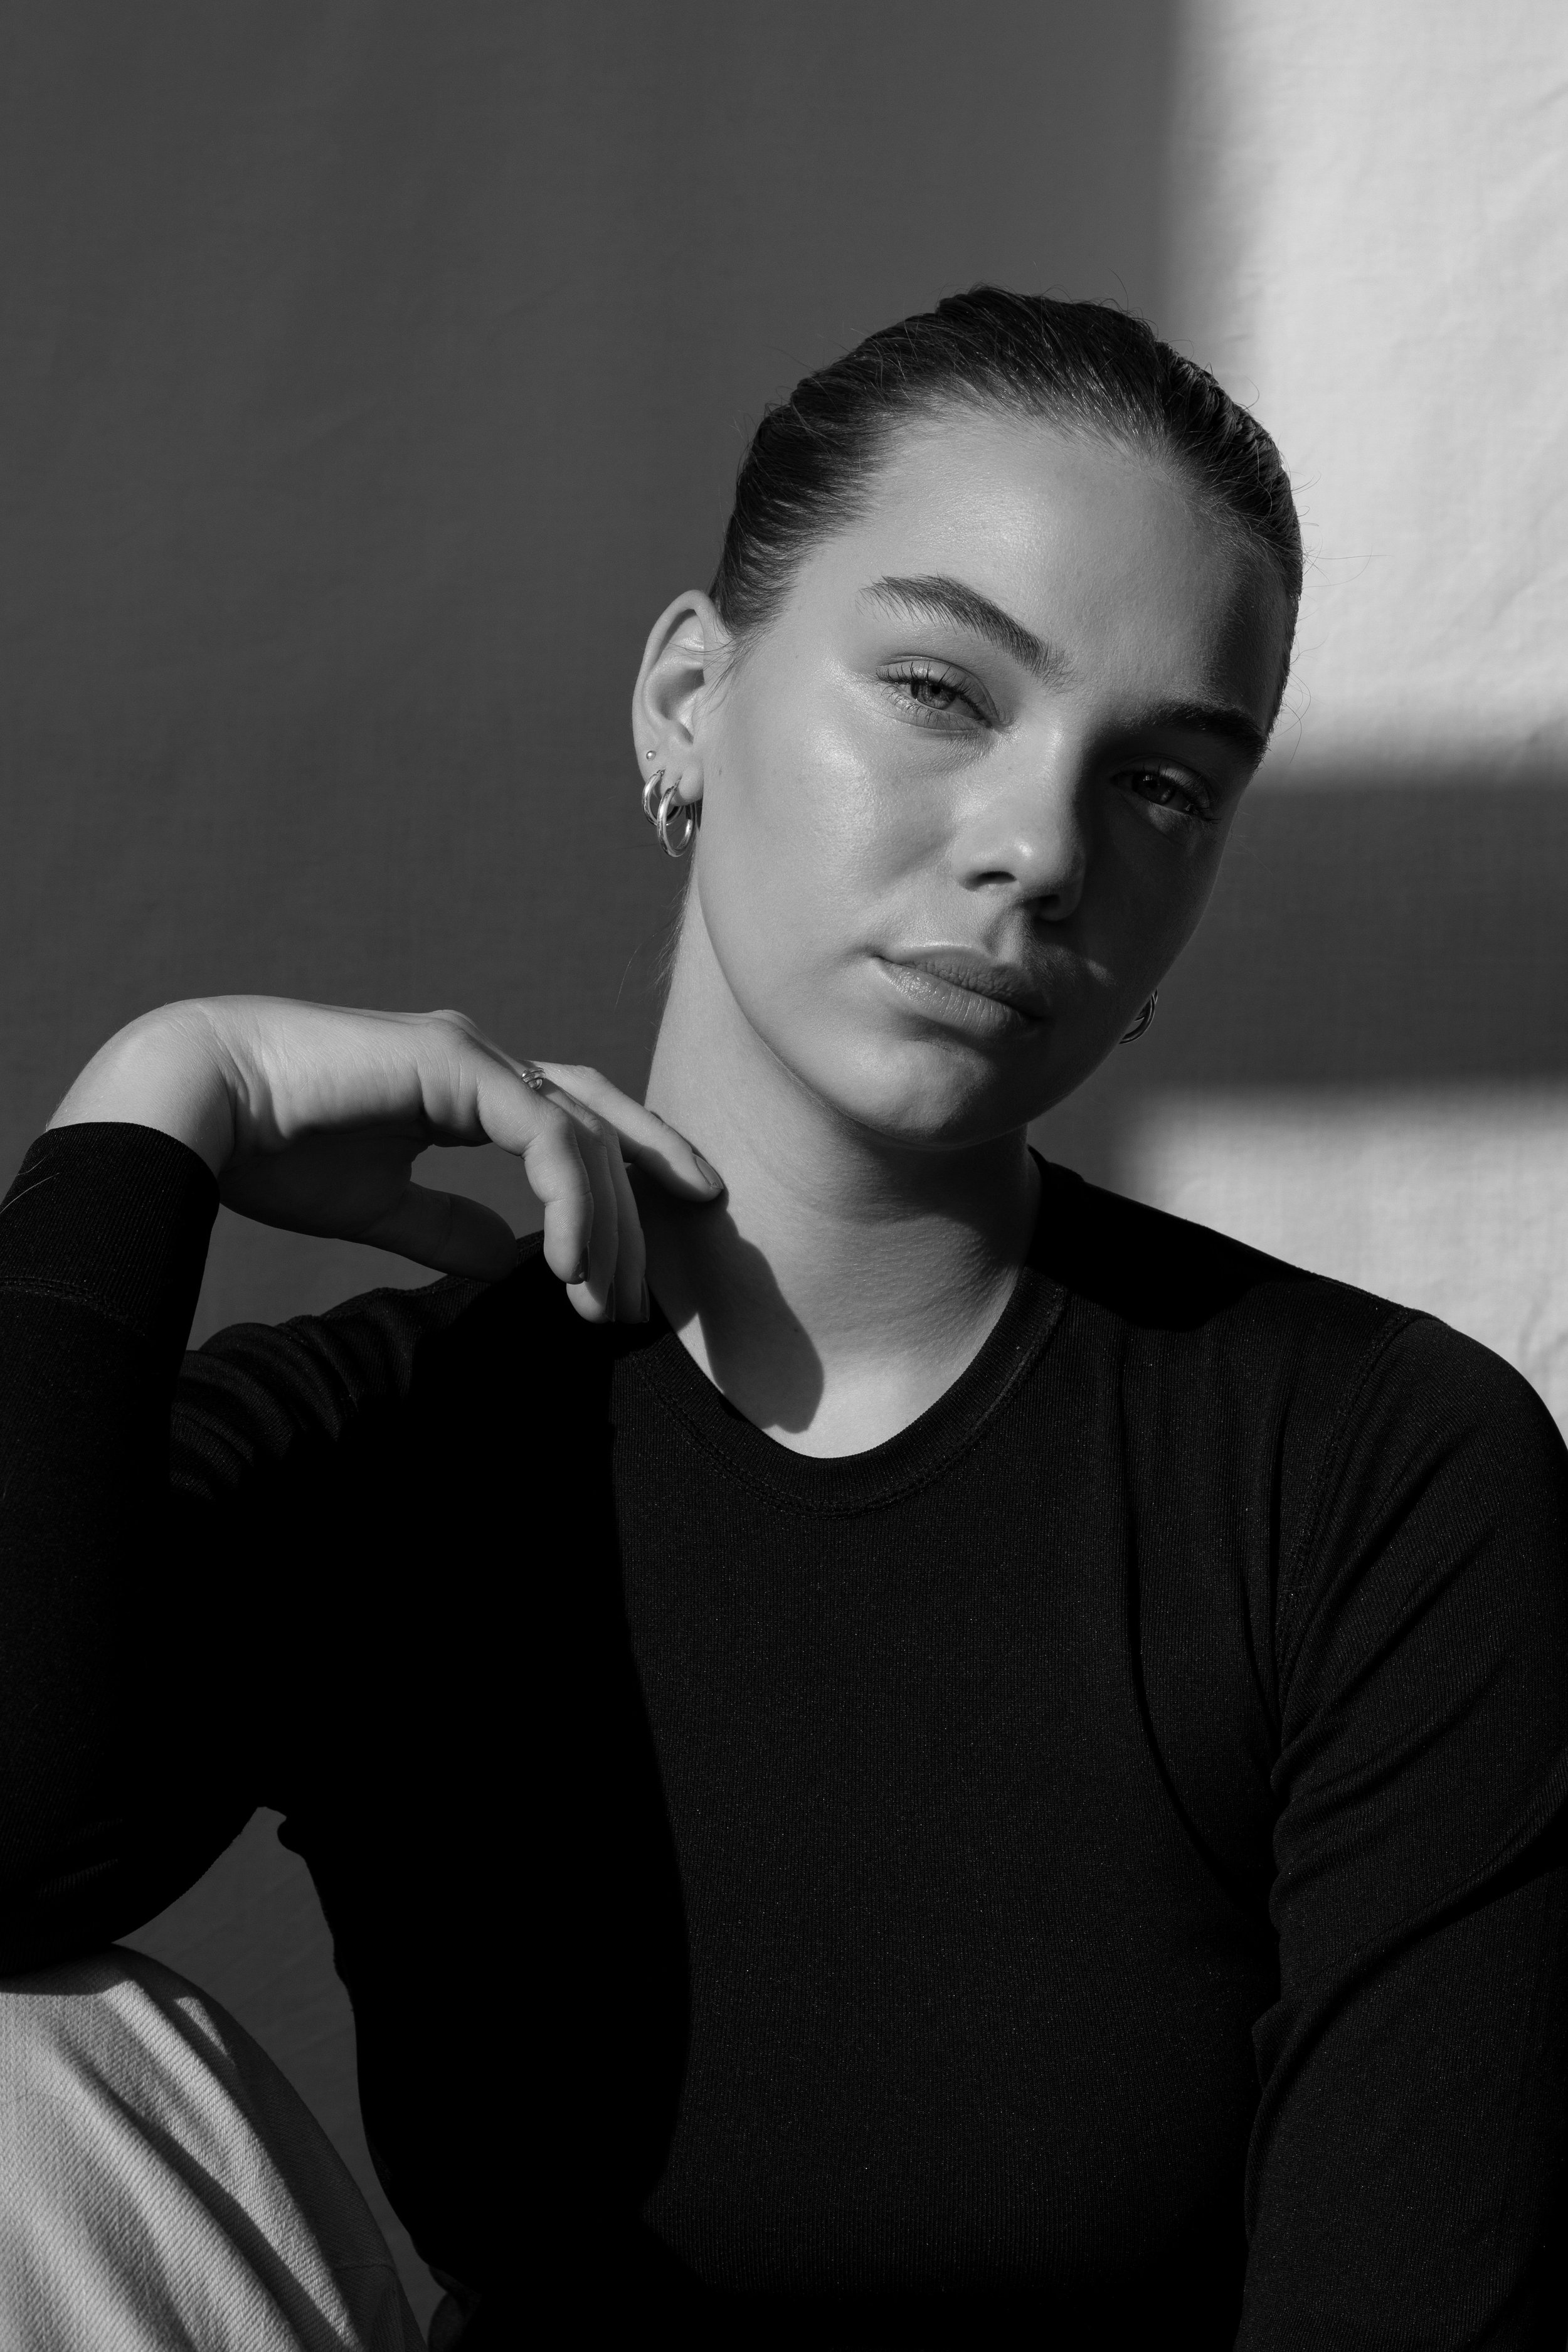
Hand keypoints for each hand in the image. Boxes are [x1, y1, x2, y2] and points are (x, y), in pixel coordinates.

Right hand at [47, 996, 721, 1321]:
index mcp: (467, 1088)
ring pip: (582, 1136)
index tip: (661, 1243)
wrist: (198, 1105)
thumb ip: (447, 1228)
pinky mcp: (454, 1062)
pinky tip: (567, 1264)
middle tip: (637, 1303)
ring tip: (599, 1302)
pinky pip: (543, 1133)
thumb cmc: (270, 1150)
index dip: (633, 1173)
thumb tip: (509, 1263)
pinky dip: (568, 1199)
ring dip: (603, 1226)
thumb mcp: (380, 1206)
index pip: (579, 1124)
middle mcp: (481, 1062)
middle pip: (599, 1130)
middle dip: (632, 1219)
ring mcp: (472, 1055)